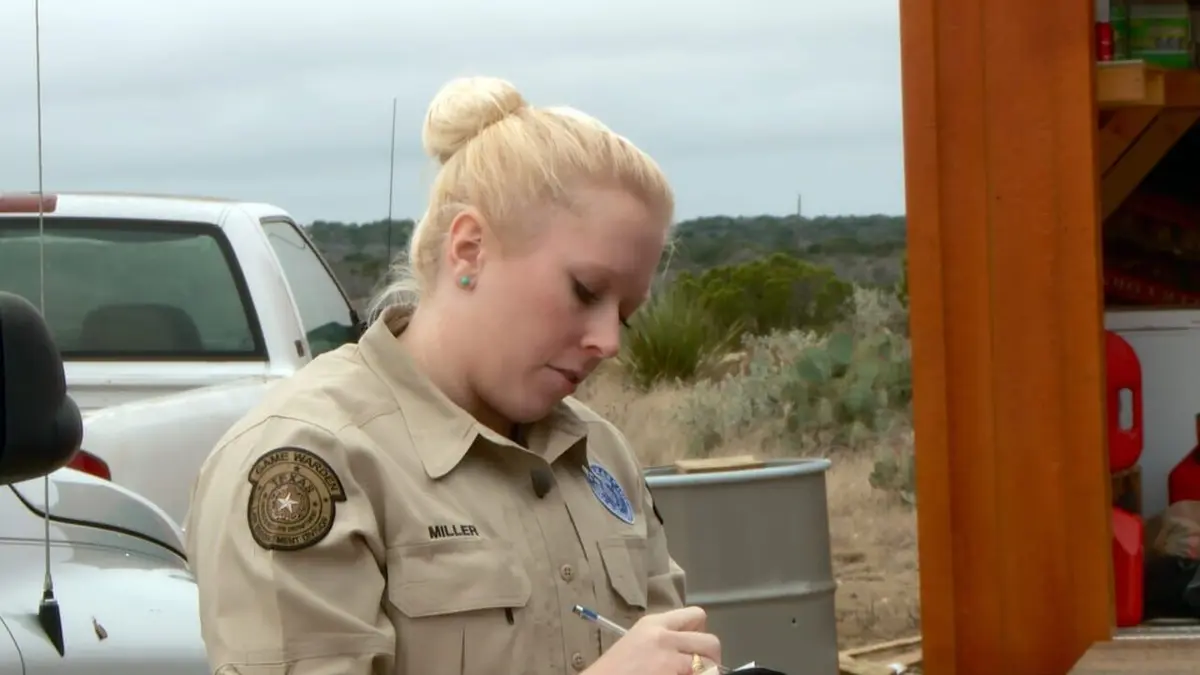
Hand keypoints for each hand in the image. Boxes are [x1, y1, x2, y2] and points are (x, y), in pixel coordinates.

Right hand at [586, 606, 721, 674]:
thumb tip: (691, 649)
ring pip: (710, 665)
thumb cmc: (613, 671)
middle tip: (702, 671)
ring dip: (706, 673)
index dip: (700, 635)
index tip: (693, 650)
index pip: (697, 615)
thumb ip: (664, 640)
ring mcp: (669, 660)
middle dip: (711, 659)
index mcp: (653, 623)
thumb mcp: (638, 643)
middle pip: (711, 641)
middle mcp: (664, 637)